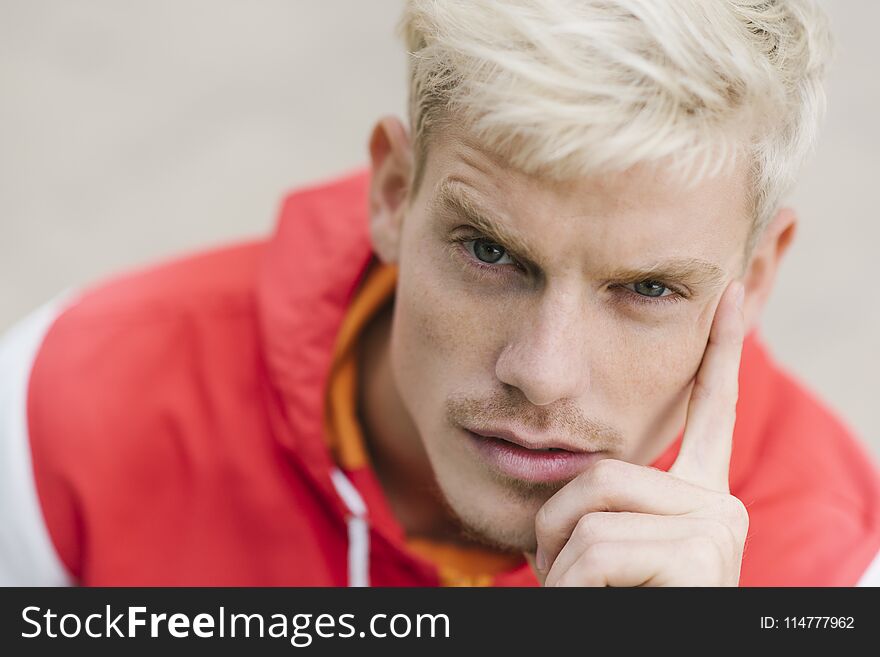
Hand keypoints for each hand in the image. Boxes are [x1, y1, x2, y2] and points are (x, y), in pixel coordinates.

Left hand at [527, 280, 748, 585]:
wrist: (648, 652)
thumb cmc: (616, 609)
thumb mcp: (602, 555)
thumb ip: (601, 507)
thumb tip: (576, 476)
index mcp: (696, 498)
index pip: (708, 410)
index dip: (721, 348)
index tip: (735, 287)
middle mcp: (718, 505)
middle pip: (599, 475)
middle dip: (554, 533)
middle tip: (562, 578)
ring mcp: (717, 529)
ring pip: (590, 516)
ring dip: (558, 570)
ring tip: (583, 600)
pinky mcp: (702, 556)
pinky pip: (596, 553)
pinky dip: (571, 593)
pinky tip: (601, 610)